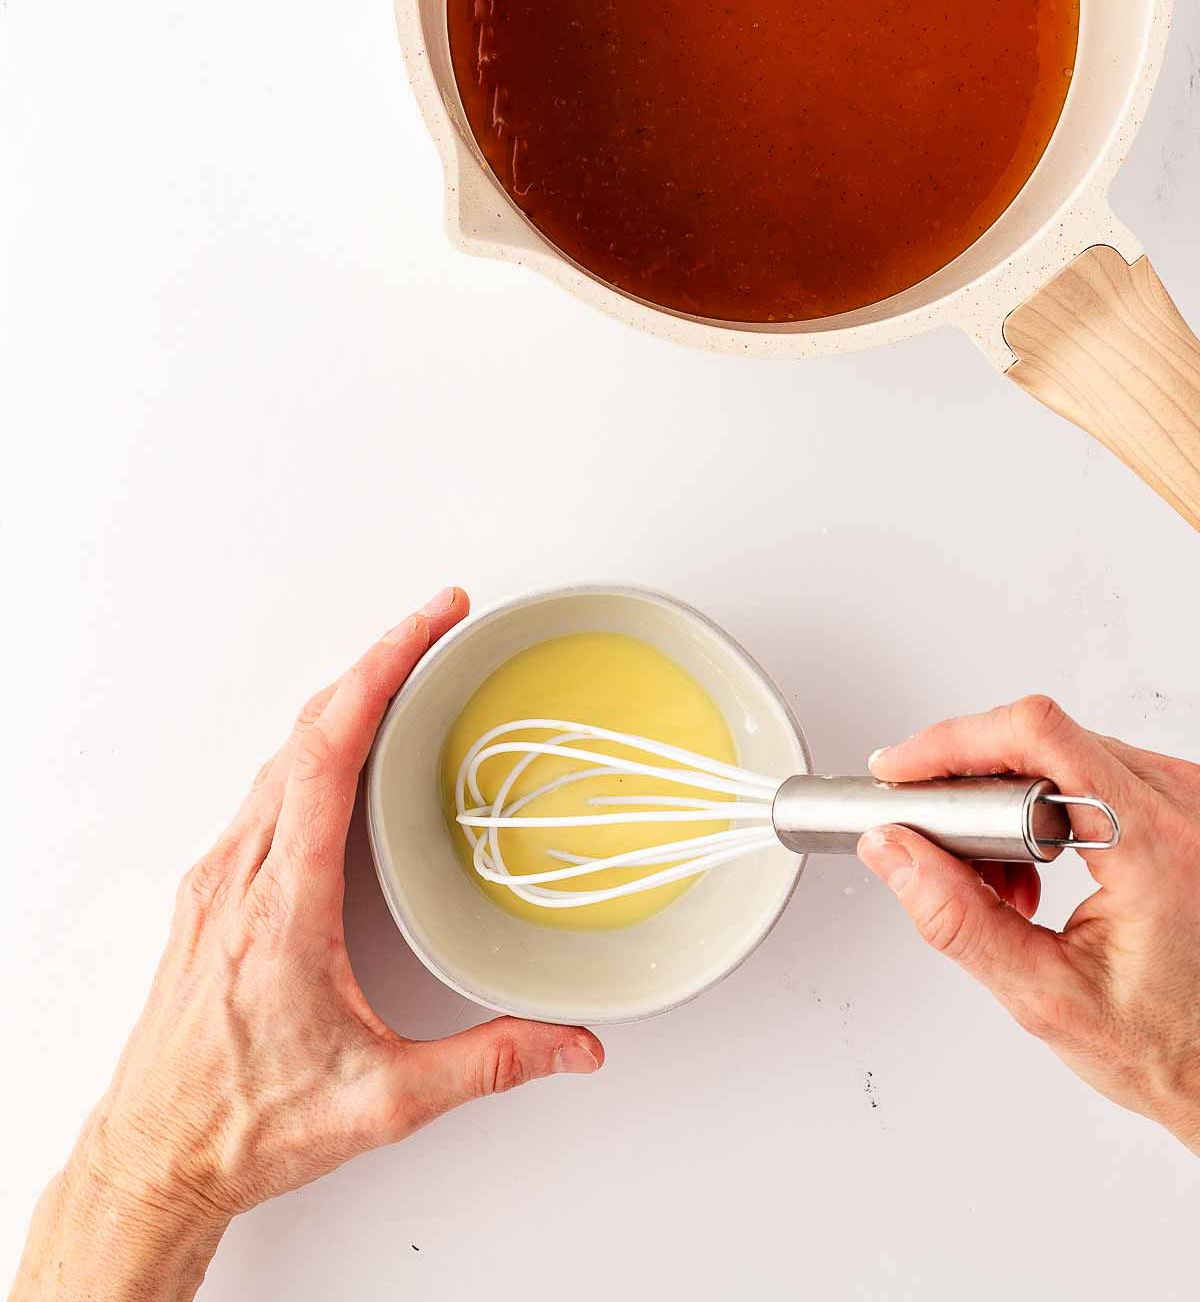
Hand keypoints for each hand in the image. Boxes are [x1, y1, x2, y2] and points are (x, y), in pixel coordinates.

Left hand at [11, 589, 602, 1301]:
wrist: (153, 1158)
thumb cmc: (246, 1126)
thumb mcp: (381, 1102)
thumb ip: (487, 1065)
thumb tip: (573, 1045)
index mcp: (283, 904)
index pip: (330, 750)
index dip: (383, 671)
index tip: (432, 623)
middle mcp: (241, 875)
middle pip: (307, 730)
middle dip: (378, 661)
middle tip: (439, 621)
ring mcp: (217, 879)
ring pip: (280, 754)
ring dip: (343, 699)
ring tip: (404, 669)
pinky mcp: (210, 892)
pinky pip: (264, 789)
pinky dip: (313, 744)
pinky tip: (345, 749)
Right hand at [858, 694, 1199, 1152]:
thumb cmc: (1167, 1044)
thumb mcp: (1045, 995)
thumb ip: (957, 921)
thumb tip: (894, 851)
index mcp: (1155, 845)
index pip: (1039, 738)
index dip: (956, 742)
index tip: (902, 770)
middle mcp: (1183, 806)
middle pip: (1042, 740)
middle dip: (971, 787)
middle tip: (939, 843)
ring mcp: (1187, 799)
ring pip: (1060, 751)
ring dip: (1007, 802)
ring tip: (1001, 879)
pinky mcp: (1181, 803)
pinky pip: (1090, 768)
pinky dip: (1043, 807)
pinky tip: (1035, 865)